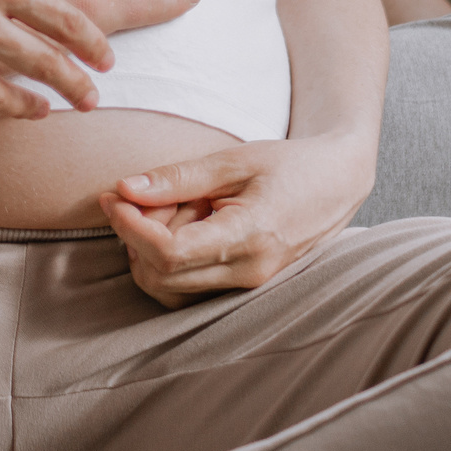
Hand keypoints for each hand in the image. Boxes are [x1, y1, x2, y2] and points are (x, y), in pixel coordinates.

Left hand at [98, 131, 377, 307]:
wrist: (337, 184)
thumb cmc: (290, 165)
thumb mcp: (234, 160)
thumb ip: (178, 178)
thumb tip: (124, 190)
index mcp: (250, 236)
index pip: (169, 252)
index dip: (130, 226)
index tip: (112, 197)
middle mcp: (249, 273)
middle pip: (161, 276)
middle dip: (135, 236)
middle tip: (140, 195)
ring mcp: (247, 287)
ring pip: (169, 290)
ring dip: (150, 252)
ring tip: (168, 208)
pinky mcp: (242, 289)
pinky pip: (187, 290)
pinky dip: (167, 264)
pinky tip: (179, 226)